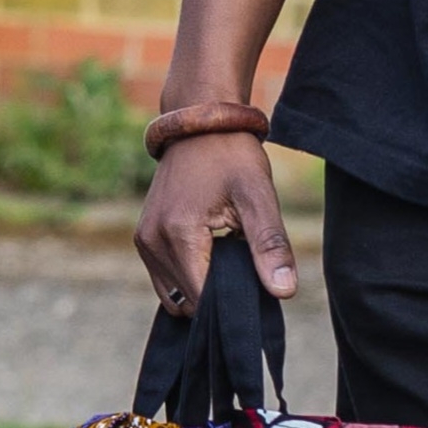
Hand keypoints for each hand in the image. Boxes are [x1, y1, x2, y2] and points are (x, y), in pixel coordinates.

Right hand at [134, 129, 299, 315]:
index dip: (232, 299)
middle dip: (218, 294)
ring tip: (226, 255)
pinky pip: (166, 279)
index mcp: (178, 234)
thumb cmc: (232, 157)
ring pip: (175, 296)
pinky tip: (211, 252)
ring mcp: (144, 241)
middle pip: (189, 302)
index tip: (255, 279)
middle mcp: (152, 242)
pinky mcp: (143, 239)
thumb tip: (284, 292)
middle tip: (243, 262)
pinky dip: (189, 277)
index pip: (204, 298)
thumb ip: (270, 246)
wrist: (201, 125)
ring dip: (202, 288)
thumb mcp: (258, 197)